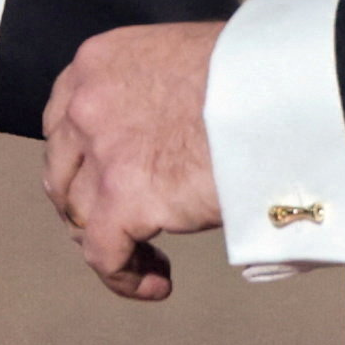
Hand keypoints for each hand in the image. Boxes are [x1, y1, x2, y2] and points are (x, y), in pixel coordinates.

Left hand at [43, 22, 227, 300]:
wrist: (281, 87)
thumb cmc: (254, 74)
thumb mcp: (182, 63)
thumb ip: (154, 95)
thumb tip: (164, 136)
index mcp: (99, 62)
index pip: (64, 121)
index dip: (81, 162)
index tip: (106, 184)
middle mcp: (87, 103)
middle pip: (63, 171)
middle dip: (86, 205)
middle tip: (122, 229)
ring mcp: (102, 151)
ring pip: (80, 216)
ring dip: (111, 244)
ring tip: (151, 261)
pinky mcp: (124, 197)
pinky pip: (104, 255)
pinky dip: (125, 277)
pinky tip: (158, 282)